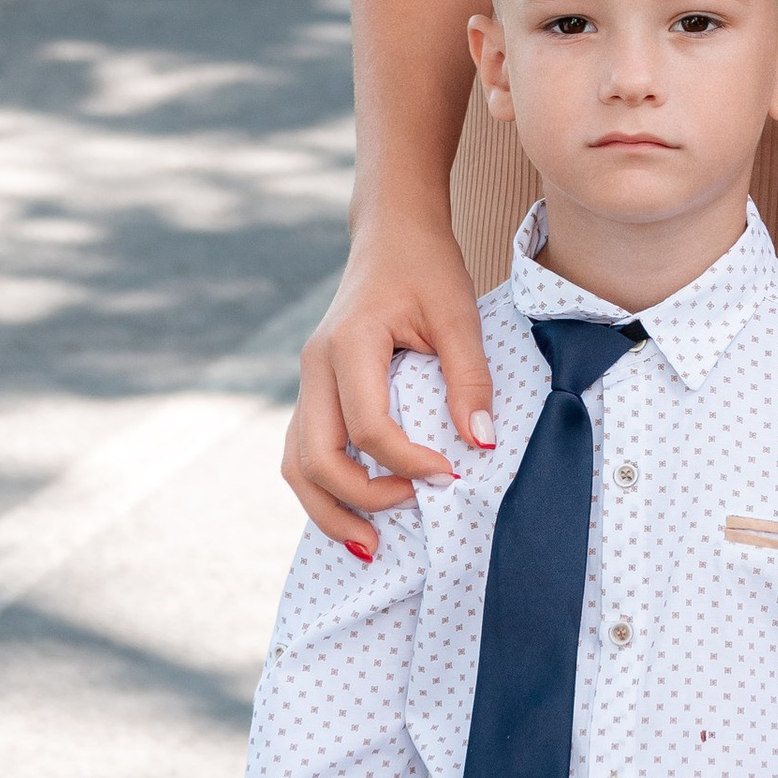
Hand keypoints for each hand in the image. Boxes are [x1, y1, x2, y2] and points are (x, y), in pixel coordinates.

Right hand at [284, 215, 496, 554]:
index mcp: (348, 344)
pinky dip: (326, 487)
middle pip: (313, 456)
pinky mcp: (316, 389)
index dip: (408, 462)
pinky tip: (361, 508)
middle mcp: (315, 366)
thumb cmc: (427, 267)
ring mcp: (308, 380)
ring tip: (371, 543)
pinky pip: (306, 449)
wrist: (392, 234)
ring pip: (297, 462)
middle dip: (356, 500)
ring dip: (328, 507)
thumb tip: (480, 444)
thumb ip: (469, 378)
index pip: (367, 425)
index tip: (451, 475)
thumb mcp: (459, 313)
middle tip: (407, 518)